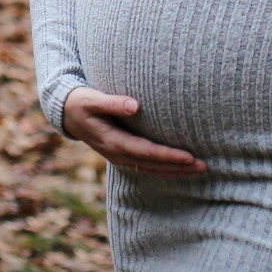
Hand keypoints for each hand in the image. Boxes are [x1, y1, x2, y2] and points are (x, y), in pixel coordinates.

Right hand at [61, 87, 206, 176]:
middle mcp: (118, 154)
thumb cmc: (81, 102)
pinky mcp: (124, 154)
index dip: (168, 156)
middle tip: (204, 166)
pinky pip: (148, 166)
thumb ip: (113, 102)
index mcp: (113, 142)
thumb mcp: (92, 100)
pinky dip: (166, 168)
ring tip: (200, 169)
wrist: (67, 114)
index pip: (147, 153)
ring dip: (176, 171)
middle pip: (154, 165)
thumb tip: (136, 106)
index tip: (189, 157)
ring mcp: (121, 157)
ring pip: (152, 169)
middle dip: (179, 167)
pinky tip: (181, 168)